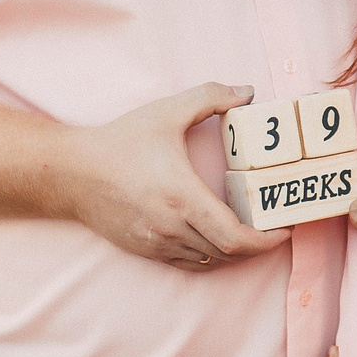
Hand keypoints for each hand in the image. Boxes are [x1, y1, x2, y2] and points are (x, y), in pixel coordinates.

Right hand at [64, 83, 289, 272]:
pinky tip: (217, 239)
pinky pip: (189, 263)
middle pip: (229, 254)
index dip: (267, 240)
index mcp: (183, 198)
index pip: (236, 237)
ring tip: (250, 230)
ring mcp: (158, 243)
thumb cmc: (120, 142)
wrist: (71, 173)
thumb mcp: (167, 112)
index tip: (284, 228)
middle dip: (259, 245)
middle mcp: (172, 228)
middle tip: (273, 227)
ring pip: (210, 261)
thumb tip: (247, 92)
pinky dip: (211, 256)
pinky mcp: (146, 250)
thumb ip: (210, 96)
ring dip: (235, 251)